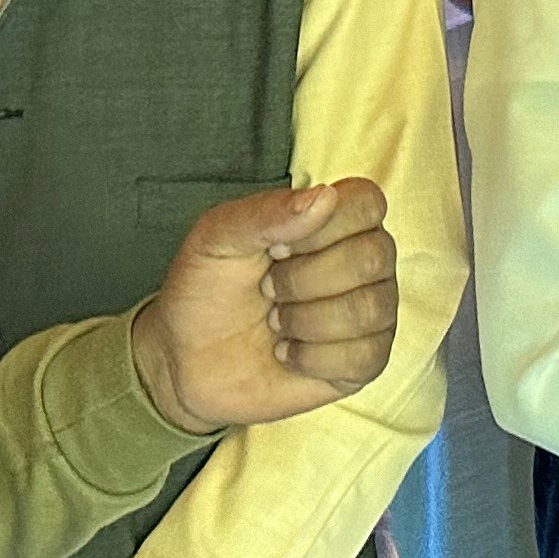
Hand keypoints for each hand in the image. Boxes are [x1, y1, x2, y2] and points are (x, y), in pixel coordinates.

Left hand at [136, 181, 402, 432]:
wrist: (185, 361)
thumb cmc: (206, 291)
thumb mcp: (217, 239)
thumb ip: (267, 212)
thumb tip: (325, 197)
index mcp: (337, 221)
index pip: (367, 203)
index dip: (320, 229)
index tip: (274, 249)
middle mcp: (366, 261)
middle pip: (373, 258)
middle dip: (302, 281)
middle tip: (268, 291)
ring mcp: (372, 310)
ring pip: (369, 310)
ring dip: (305, 322)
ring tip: (277, 323)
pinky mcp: (366, 360)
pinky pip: (364, 358)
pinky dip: (312, 358)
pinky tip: (289, 353)